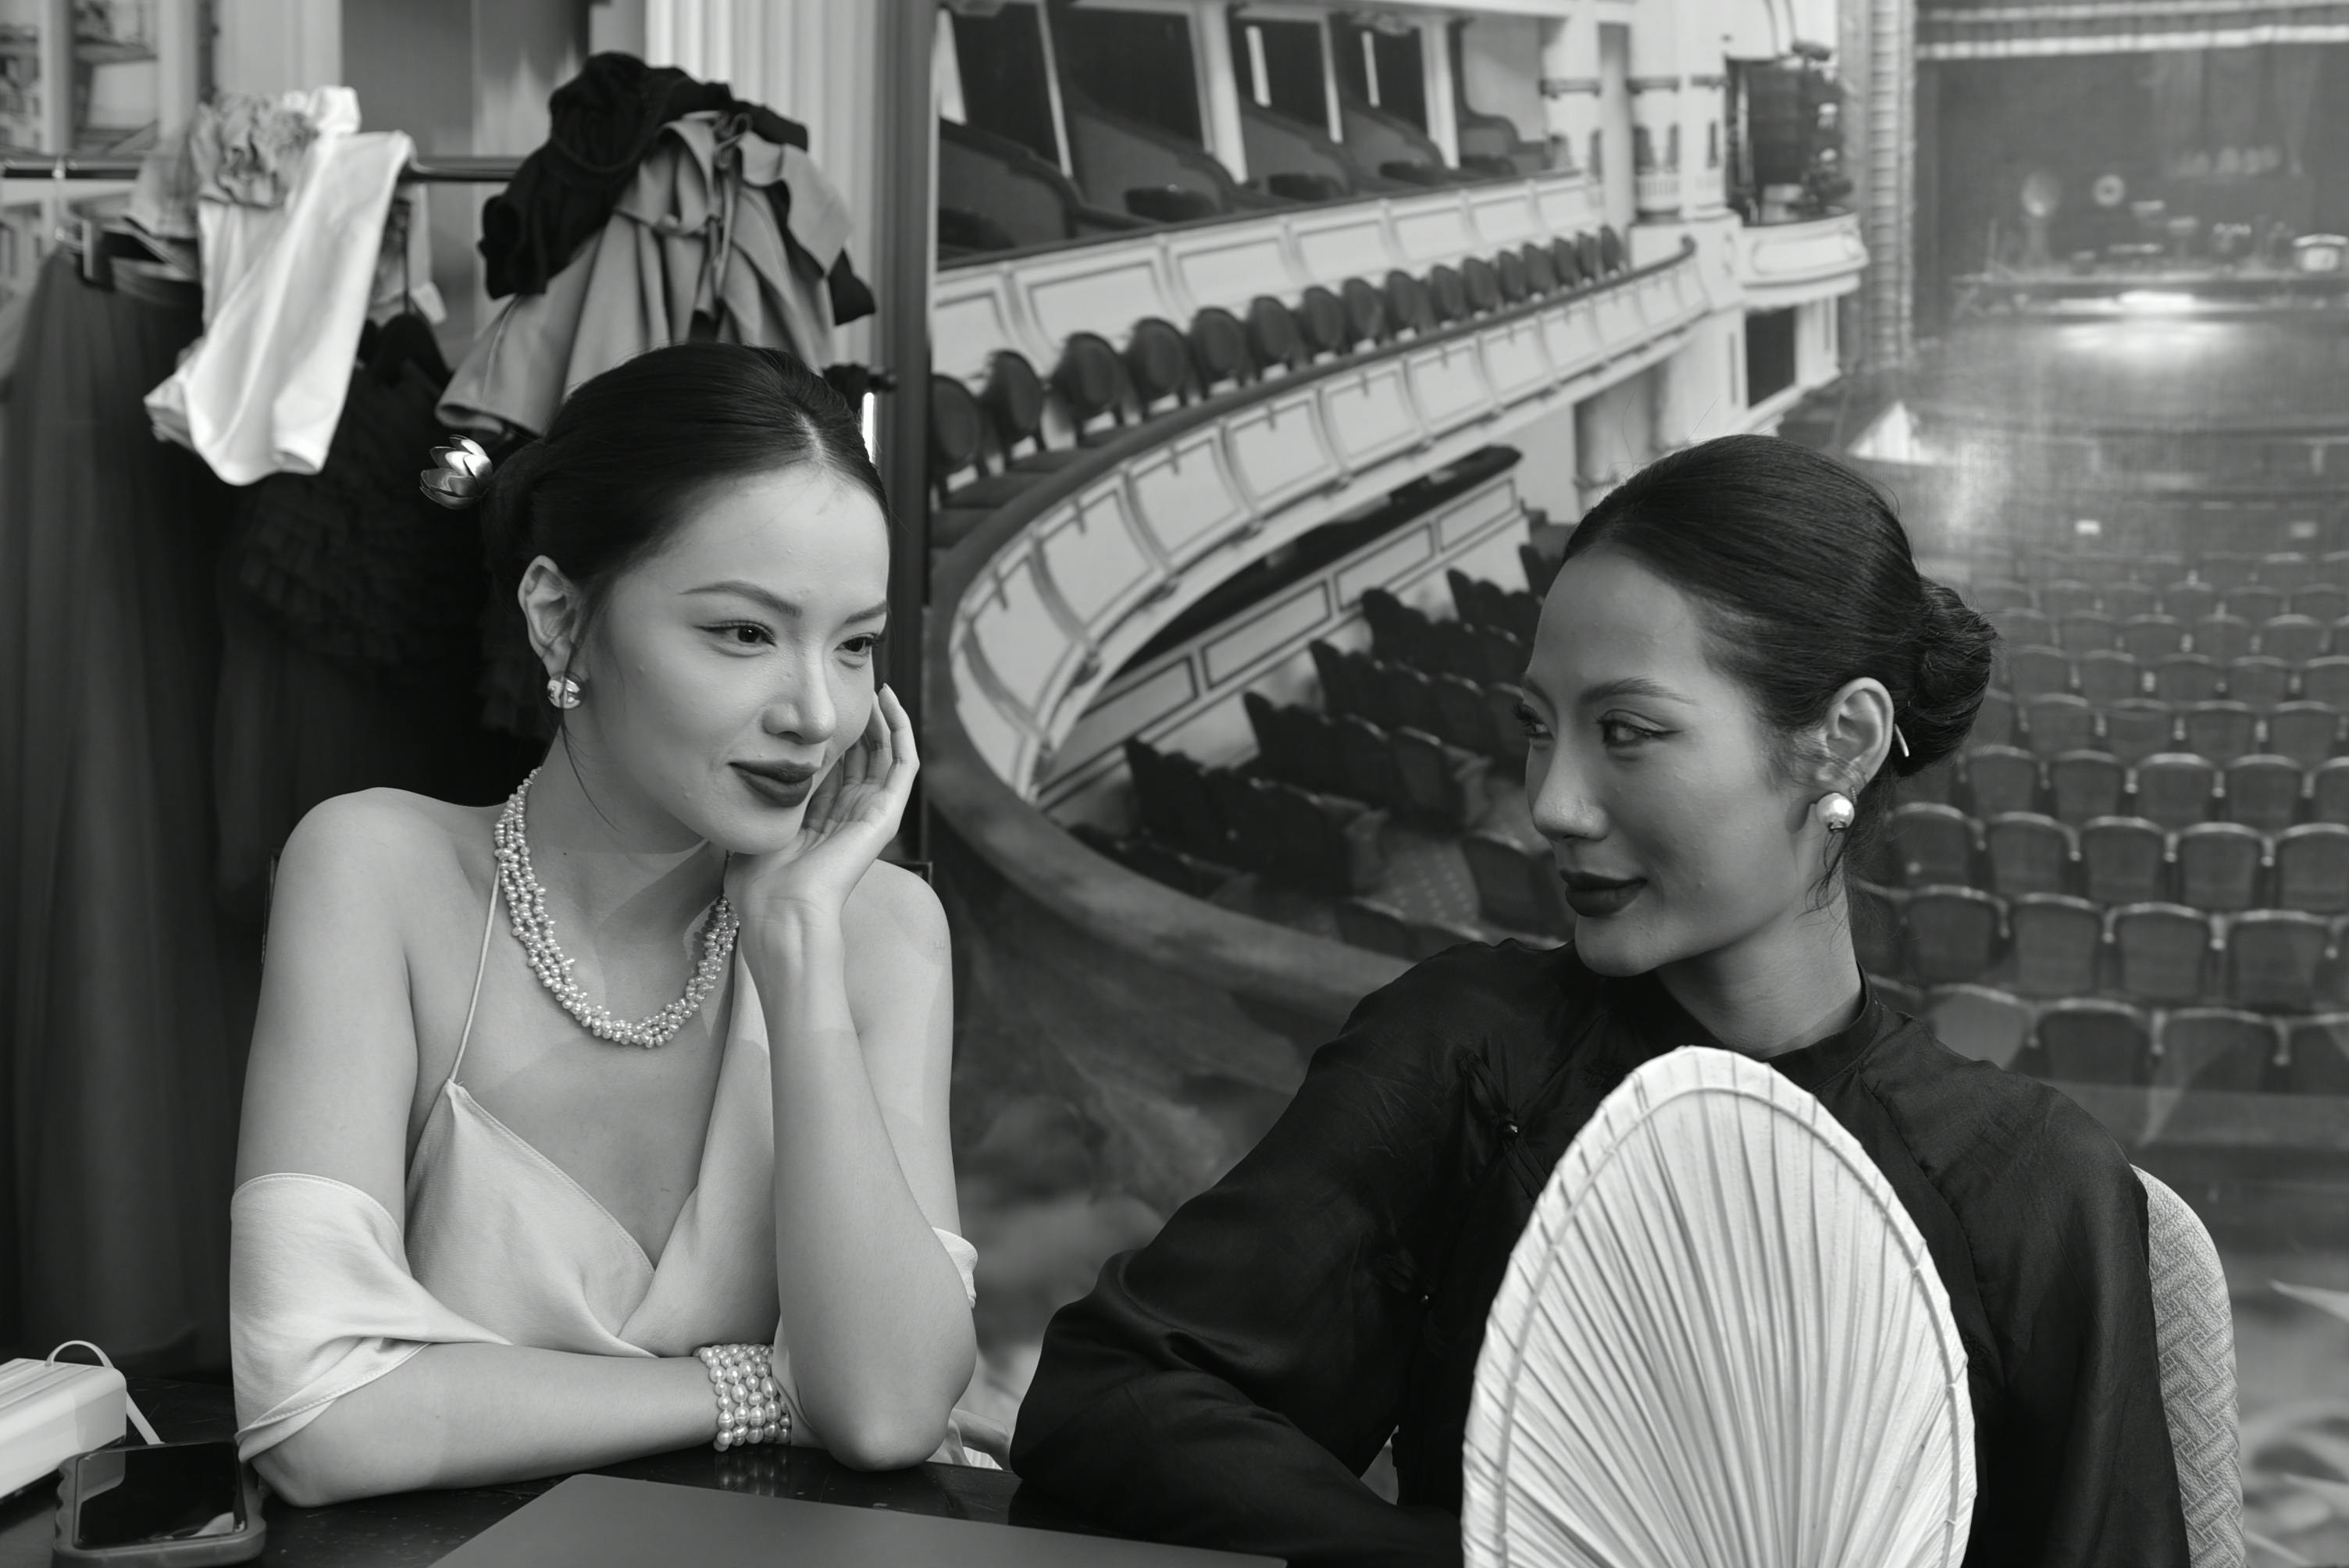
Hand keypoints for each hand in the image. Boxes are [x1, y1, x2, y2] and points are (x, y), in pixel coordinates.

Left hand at [724, 684, 916, 928]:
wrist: (781, 910)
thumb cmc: (759, 883)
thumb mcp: (754, 825)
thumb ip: (755, 799)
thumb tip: (739, 765)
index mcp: (820, 820)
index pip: (833, 766)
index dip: (830, 733)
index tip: (820, 701)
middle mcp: (850, 815)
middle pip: (863, 756)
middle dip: (859, 719)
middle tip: (850, 683)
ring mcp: (871, 814)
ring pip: (886, 754)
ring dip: (882, 718)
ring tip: (873, 685)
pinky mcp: (886, 814)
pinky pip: (903, 764)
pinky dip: (899, 730)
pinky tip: (886, 700)